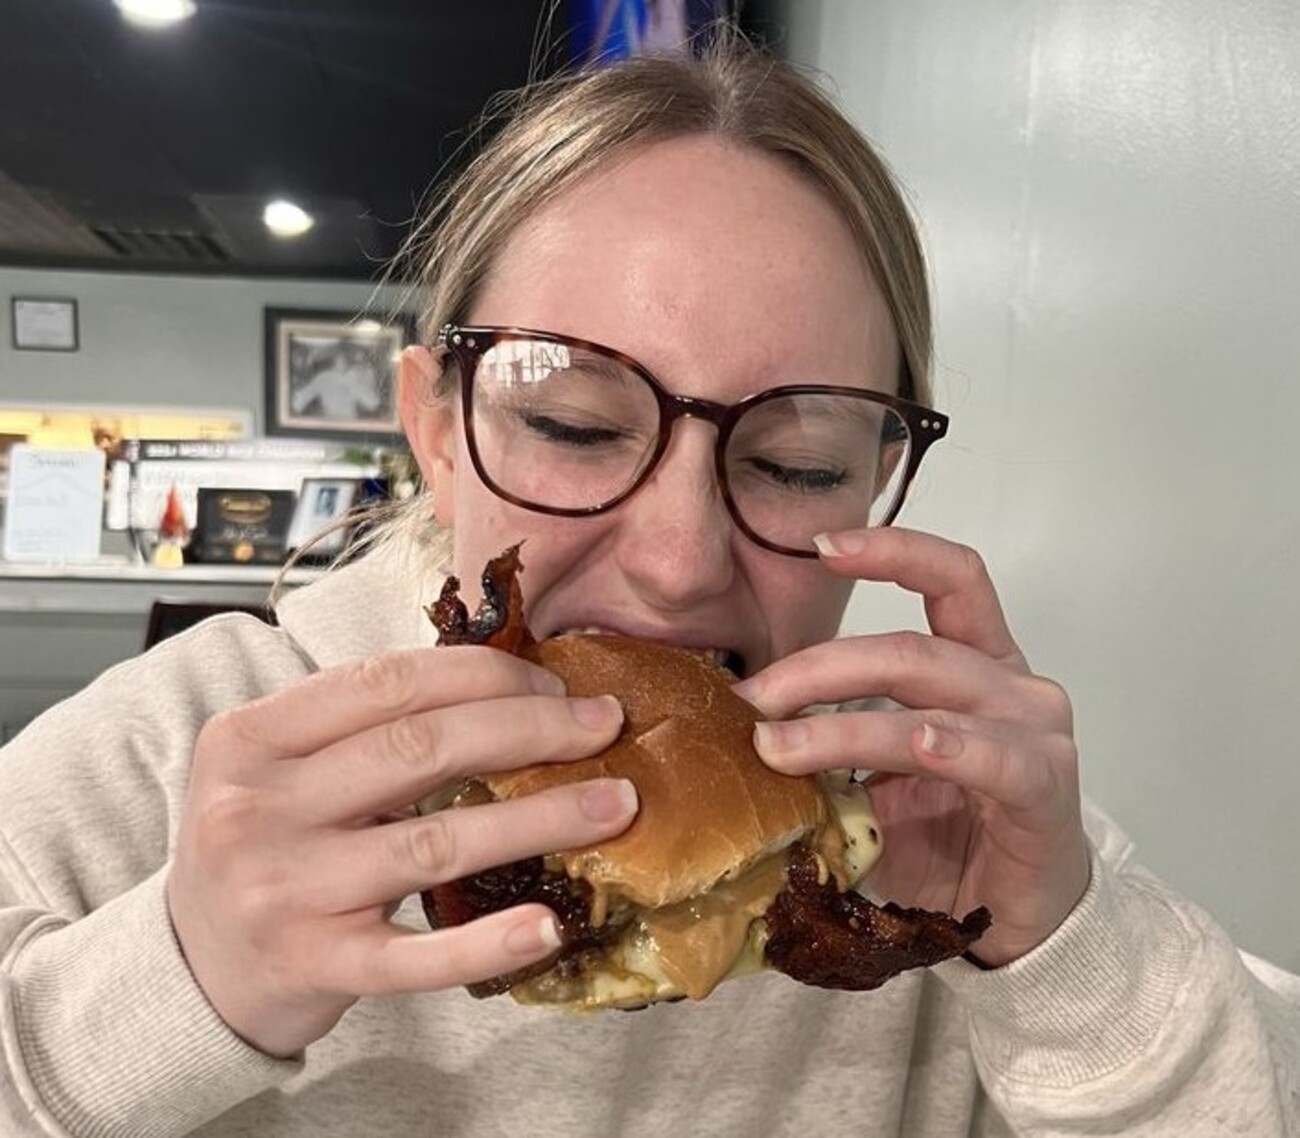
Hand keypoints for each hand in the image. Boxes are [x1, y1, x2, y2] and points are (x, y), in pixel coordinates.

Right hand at [166, 646, 634, 1055]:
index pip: (389, 682)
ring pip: (436, 842)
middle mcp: (259, 808)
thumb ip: (363, 725)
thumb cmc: (264, 842)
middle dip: (531, 728)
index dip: (485, 675)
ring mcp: (285, 891)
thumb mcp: (282, 765)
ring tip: (613, 805)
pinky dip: (487, 941)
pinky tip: (549, 924)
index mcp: (253, 736)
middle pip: (422, 749)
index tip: (554, 682)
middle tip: (602, 725)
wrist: (191, 961)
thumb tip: (505, 687)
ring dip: (540, 818)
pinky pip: (417, 956)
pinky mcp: (315, 966)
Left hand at [735, 527, 1088, 966]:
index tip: (822, 545)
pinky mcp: (1044, 786)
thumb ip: (833, 742)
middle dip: (818, 667)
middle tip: (751, 699)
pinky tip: (912, 745)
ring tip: (776, 744)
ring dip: (841, 722)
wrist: (1014, 923)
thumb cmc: (946, 841)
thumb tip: (741, 723)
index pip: (949, 579)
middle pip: (910, 647)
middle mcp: (1010, 685)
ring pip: (928, 699)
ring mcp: (1033, 732)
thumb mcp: (878, 778)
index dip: (893, 550)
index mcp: (976, 664)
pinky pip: (988, 755)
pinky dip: (942, 746)